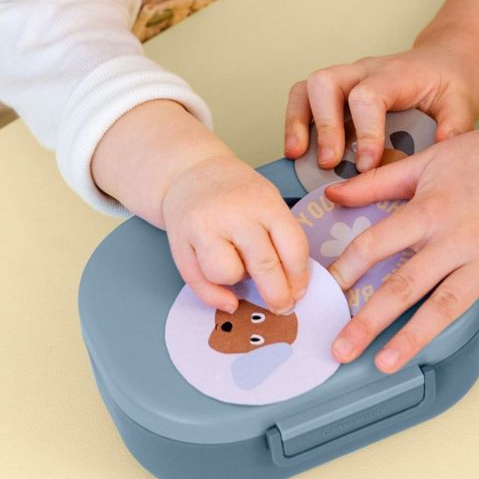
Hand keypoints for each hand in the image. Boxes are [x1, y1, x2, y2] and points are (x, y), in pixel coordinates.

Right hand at [161, 153, 309, 314]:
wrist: (190, 172)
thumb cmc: (236, 193)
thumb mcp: (267, 201)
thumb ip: (279, 237)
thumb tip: (290, 286)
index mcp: (265, 203)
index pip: (292, 246)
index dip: (298, 277)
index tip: (299, 292)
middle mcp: (235, 214)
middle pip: (264, 265)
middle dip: (277, 295)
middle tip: (282, 307)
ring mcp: (205, 227)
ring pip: (227, 274)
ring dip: (238, 282)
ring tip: (239, 272)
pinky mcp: (179, 241)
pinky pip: (198, 281)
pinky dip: (215, 297)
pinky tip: (228, 298)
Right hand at [284, 35, 478, 172]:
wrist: (446, 58)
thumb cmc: (452, 81)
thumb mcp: (464, 103)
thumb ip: (454, 128)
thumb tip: (437, 156)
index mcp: (396, 74)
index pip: (368, 96)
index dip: (364, 131)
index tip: (367, 165)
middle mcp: (364, 71)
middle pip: (326, 83)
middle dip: (323, 126)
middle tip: (330, 163)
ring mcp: (346, 78)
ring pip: (307, 88)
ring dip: (298, 122)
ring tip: (298, 156)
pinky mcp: (336, 90)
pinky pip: (304, 98)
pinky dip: (296, 122)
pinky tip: (298, 151)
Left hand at [323, 115, 478, 377]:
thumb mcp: (428, 160)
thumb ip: (377, 181)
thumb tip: (332, 193)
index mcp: (431, 209)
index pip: (377, 243)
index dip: (347, 268)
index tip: (324, 290)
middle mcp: (458, 238)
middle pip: (406, 284)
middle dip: (370, 320)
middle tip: (340, 348)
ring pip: (448, 305)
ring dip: (416, 337)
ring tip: (386, 363)